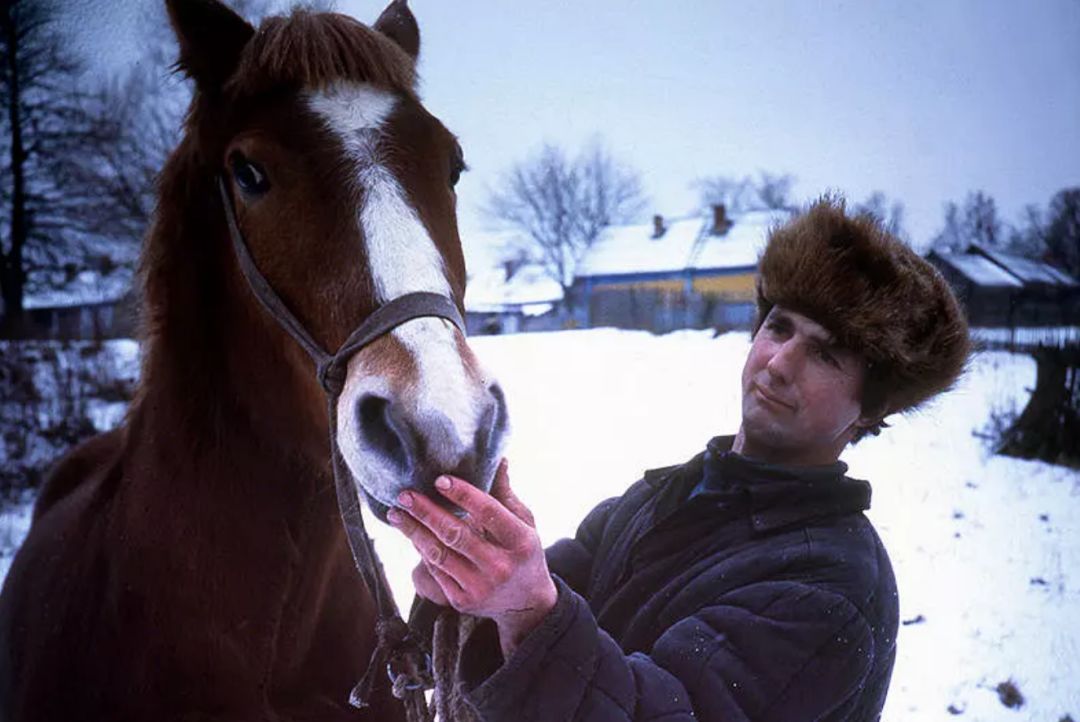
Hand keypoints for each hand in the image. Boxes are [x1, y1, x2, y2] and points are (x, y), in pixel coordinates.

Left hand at [388, 460, 557, 656]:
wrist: (526, 603)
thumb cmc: (523, 552)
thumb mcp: (524, 522)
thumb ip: (505, 494)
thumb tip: (499, 458)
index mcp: (520, 542)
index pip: (488, 512)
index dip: (463, 495)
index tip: (439, 479)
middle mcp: (501, 566)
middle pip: (456, 534)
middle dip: (426, 512)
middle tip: (405, 494)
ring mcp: (481, 587)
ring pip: (439, 554)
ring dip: (413, 531)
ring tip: (396, 513)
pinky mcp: (463, 601)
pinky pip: (435, 571)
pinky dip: (420, 550)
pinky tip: (410, 534)